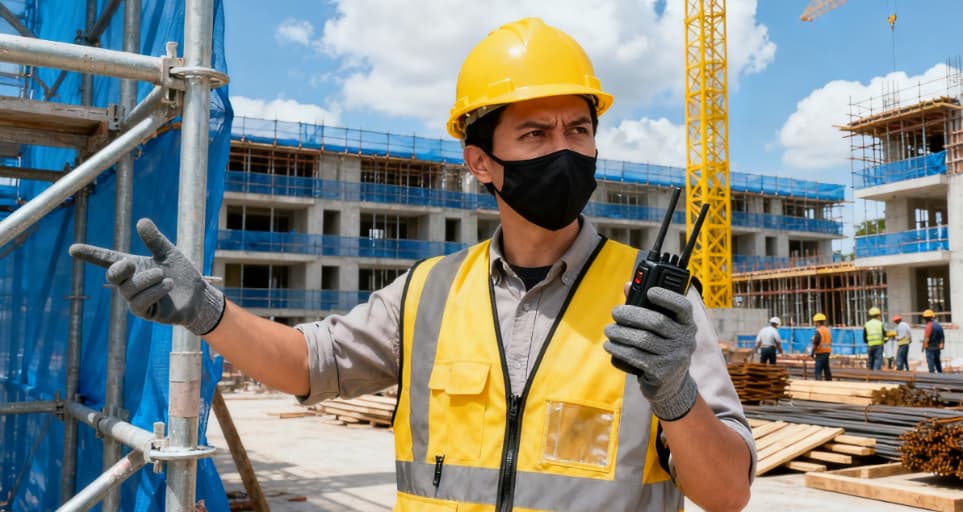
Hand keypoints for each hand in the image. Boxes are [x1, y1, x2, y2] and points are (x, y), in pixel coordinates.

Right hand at [69, 218, 224, 335]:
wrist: (199, 296)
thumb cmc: (181, 273)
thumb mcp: (169, 253)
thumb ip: (155, 240)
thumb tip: (141, 221)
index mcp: (133, 266)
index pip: (107, 259)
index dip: (90, 254)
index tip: (72, 249)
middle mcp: (130, 283)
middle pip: (112, 276)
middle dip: (120, 269)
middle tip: (132, 263)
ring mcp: (136, 299)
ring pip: (128, 290)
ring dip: (146, 279)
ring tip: (164, 275)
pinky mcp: (146, 313)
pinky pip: (139, 303)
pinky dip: (154, 292)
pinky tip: (167, 285)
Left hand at [604, 287, 697, 420]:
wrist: (670, 386)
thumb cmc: (661, 348)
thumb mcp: (661, 330)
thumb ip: (646, 307)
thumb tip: (627, 286)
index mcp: (687, 325)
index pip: (683, 307)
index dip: (667, 297)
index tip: (649, 291)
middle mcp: (685, 340)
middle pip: (657, 322)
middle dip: (632, 315)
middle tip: (615, 313)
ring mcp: (674, 358)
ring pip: (643, 340)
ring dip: (621, 333)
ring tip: (609, 330)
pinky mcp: (661, 373)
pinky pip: (636, 357)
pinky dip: (619, 349)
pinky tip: (610, 345)